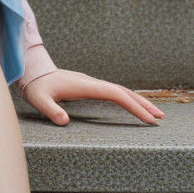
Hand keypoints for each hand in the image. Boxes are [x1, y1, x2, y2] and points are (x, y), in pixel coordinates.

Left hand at [18, 69, 166, 125]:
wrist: (33, 72)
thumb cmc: (36, 87)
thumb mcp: (39, 99)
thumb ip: (50, 110)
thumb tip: (63, 121)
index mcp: (85, 86)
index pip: (115, 94)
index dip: (133, 105)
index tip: (148, 118)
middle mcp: (91, 82)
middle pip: (123, 91)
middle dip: (142, 104)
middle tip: (161, 118)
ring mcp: (91, 83)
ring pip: (119, 90)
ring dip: (137, 100)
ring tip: (154, 113)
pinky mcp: (89, 86)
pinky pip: (113, 92)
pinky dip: (126, 98)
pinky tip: (132, 105)